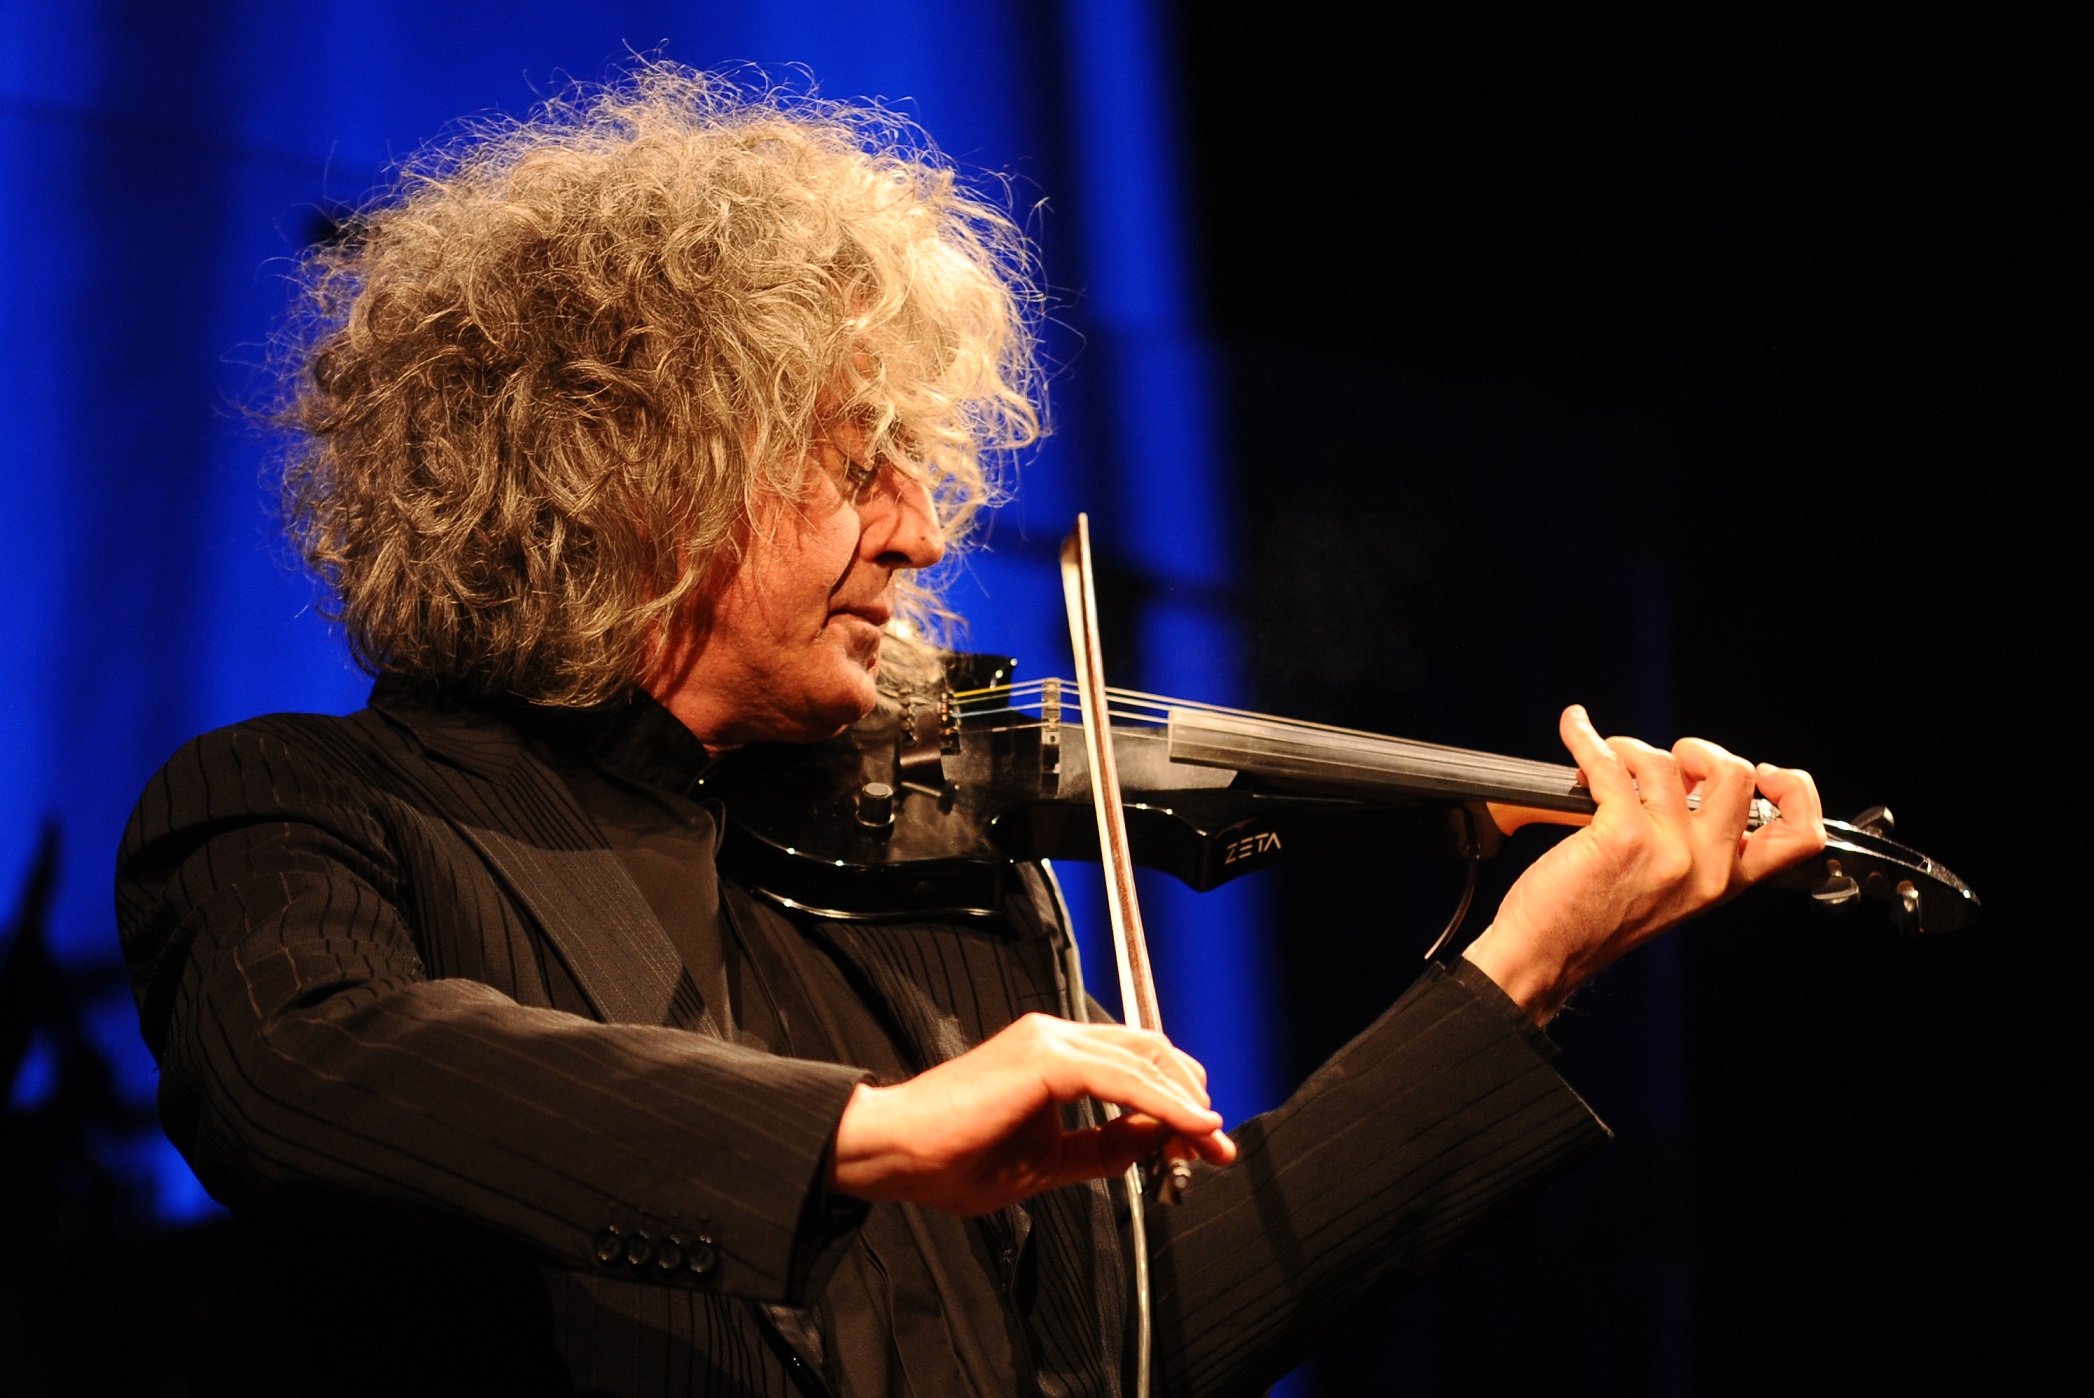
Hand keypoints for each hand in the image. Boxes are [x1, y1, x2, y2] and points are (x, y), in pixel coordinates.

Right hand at [830, 1013, 1236, 1215]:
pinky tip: (1188, 1126)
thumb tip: (1153, 1144)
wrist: (893, 1152)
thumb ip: (1101, 1148)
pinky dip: (1163, 1102)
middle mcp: (1054, 1036)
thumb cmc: (951, 1158)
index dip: (1175, 1100)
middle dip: (1191, 1097)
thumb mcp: (1047, 1161)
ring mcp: (1049, 1041)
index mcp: (1051, 1054)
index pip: (1134, 1062)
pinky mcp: (1045, 1060)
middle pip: (1150, 1051)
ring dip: (1186, 1102)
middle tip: (1217, 1145)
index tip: (1203, 1142)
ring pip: (1144, 1058)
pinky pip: (1123, 1079)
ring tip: (1210, 1141)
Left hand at [1464, 704, 1825, 1022]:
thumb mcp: (1669, 891)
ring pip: (1668, 762)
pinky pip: (1611, 763)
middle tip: (1668, 763)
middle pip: (1739, 776)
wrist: (1545, 956)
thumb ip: (1693, 847)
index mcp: (1724, 881)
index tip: (1764, 773)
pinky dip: (1585, 737)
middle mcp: (1706, 868)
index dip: (1794, 792)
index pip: (1799, 836)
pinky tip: (1575, 731)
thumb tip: (1685, 778)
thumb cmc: (1595, 921)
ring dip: (1629, 748)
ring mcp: (1668, 852)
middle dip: (1702, 750)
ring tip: (1606, 762)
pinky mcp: (1621, 836)